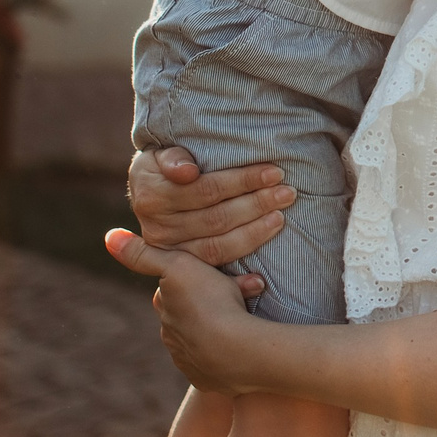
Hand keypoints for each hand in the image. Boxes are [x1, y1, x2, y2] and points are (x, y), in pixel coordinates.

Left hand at [105, 228, 276, 394]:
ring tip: (246, 316)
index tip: (216, 275)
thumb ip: (143, 253)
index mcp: (164, 308)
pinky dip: (227, 351)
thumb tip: (109, 238)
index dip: (195, 278)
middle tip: (243, 292)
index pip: (175, 288)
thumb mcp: (177, 265)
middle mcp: (170, 336)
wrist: (235, 350)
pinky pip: (216, 362)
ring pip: (204, 336)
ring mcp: (188, 360)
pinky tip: (243, 341)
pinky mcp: (206, 379)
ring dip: (221, 326)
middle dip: (211, 302)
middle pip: (191, 312)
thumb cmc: (210, 302)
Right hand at [126, 146, 293, 278]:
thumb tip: (188, 172)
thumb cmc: (163, 166)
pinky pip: (213, 275)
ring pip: (218, 247)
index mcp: (153, 198)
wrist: (148, 193)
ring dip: (254, 233)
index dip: (242, 181)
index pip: (207, 190)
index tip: (274, 172)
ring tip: (281, 217)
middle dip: (257, 204)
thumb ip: (173, 158)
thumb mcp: (160, 154)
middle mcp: (159, 229)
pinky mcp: (183, 270)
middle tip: (288, 193)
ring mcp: (171, 253)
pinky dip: (238, 281)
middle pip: (217, 219)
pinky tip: (260, 279)